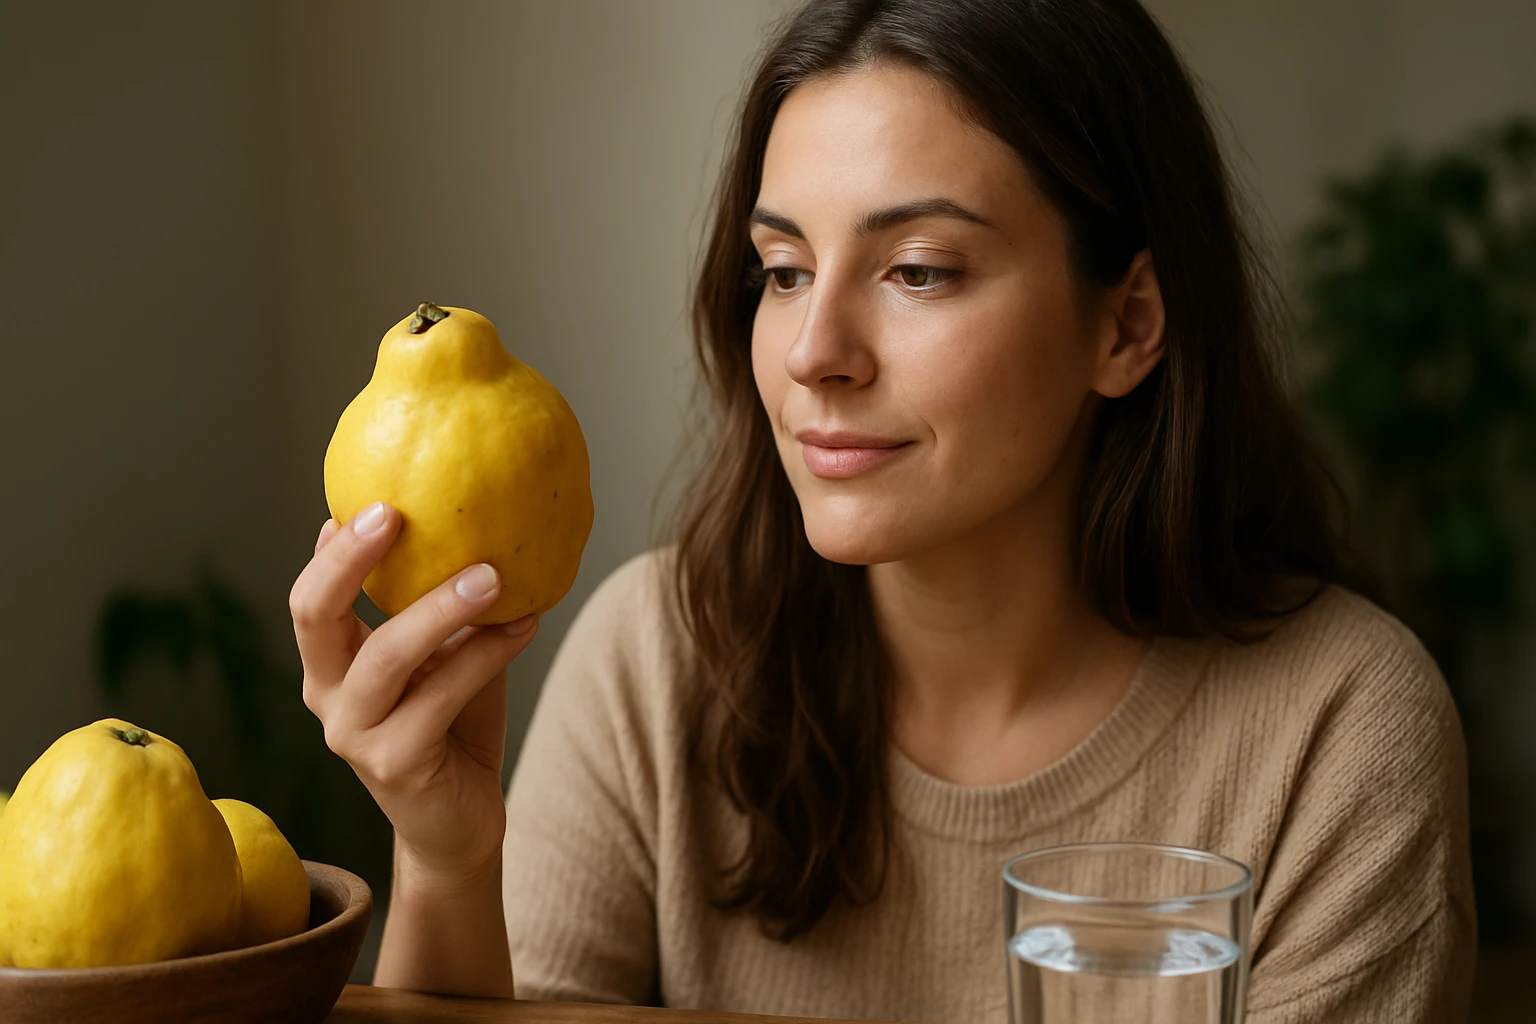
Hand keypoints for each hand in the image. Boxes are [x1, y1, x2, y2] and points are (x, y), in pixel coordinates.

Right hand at [290, 502, 536, 883]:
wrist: (458, 823)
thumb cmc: (454, 723)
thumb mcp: (441, 655)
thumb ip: (433, 605)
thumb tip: (467, 522)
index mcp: (330, 663)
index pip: (310, 596)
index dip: (333, 548)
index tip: (375, 499)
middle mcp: (328, 695)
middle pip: (314, 614)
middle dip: (350, 559)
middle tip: (398, 514)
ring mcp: (354, 733)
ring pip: (388, 655)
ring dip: (442, 608)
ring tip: (493, 574)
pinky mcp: (394, 764)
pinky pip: (442, 695)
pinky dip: (486, 654)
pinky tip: (526, 625)